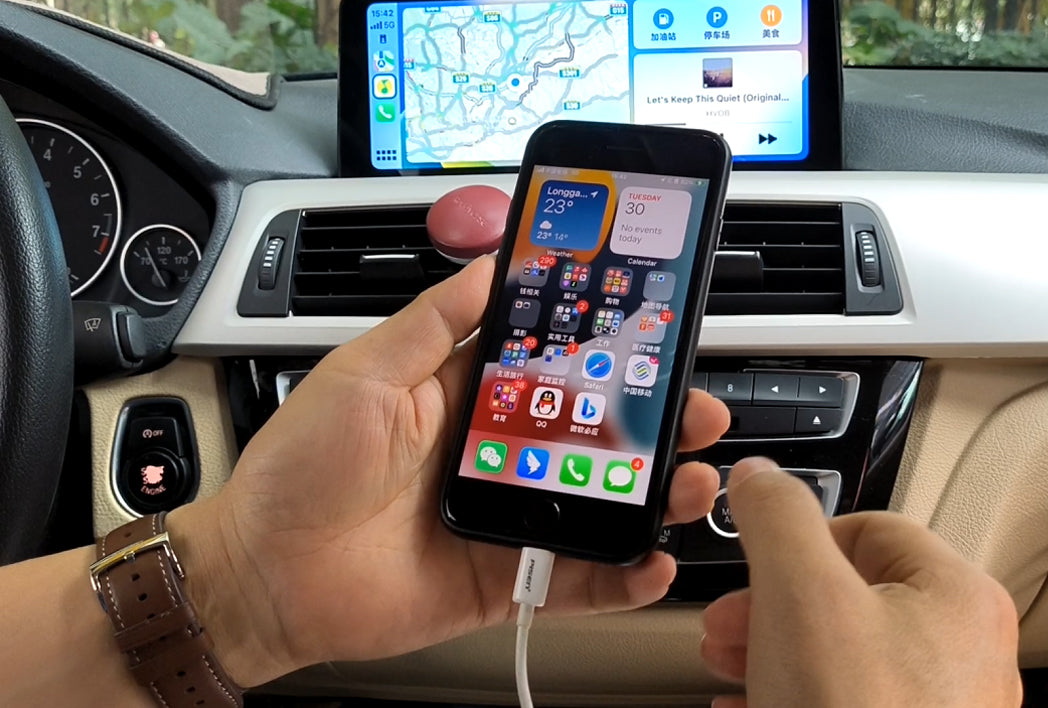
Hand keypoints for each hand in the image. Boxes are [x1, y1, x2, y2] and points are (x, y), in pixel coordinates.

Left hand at [168, 196, 727, 686]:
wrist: (263, 574)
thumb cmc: (300, 469)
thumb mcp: (364, 374)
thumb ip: (433, 324)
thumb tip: (489, 266)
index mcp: (467, 397)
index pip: (555, 364)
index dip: (606, 349)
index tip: (654, 329)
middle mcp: (498, 454)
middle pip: (595, 433)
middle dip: (653, 420)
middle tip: (695, 410)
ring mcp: (507, 518)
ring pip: (600, 502)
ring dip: (655, 491)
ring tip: (693, 478)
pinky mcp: (505, 578)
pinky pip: (576, 579)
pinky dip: (620, 575)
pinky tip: (652, 559)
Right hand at [701, 458, 1020, 707]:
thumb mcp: (803, 595)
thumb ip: (779, 519)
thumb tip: (761, 476)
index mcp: (957, 597)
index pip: (870, 528)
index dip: (799, 540)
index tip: (755, 563)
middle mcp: (964, 655)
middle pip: (851, 595)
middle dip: (774, 606)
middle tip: (731, 626)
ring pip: (844, 655)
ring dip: (776, 652)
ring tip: (732, 670)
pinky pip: (847, 704)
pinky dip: (796, 698)